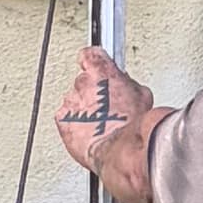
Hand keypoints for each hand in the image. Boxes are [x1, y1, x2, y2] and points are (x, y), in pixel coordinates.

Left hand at [57, 44, 164, 202]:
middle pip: (82, 81)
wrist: (120, 148)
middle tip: (104, 106)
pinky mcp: (62, 121)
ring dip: (82, 110)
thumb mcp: (141, 93)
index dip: (92, 61)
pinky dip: (73, 124)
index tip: (95, 66)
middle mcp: (82, 82)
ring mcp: (70, 101)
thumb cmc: (132, 122)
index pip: (89, 54)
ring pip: (74, 102)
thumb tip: (124, 84)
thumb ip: (126, 82)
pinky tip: (88, 132)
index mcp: (101, 69)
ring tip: (98, 123)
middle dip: (91, 92)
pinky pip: (65, 119)